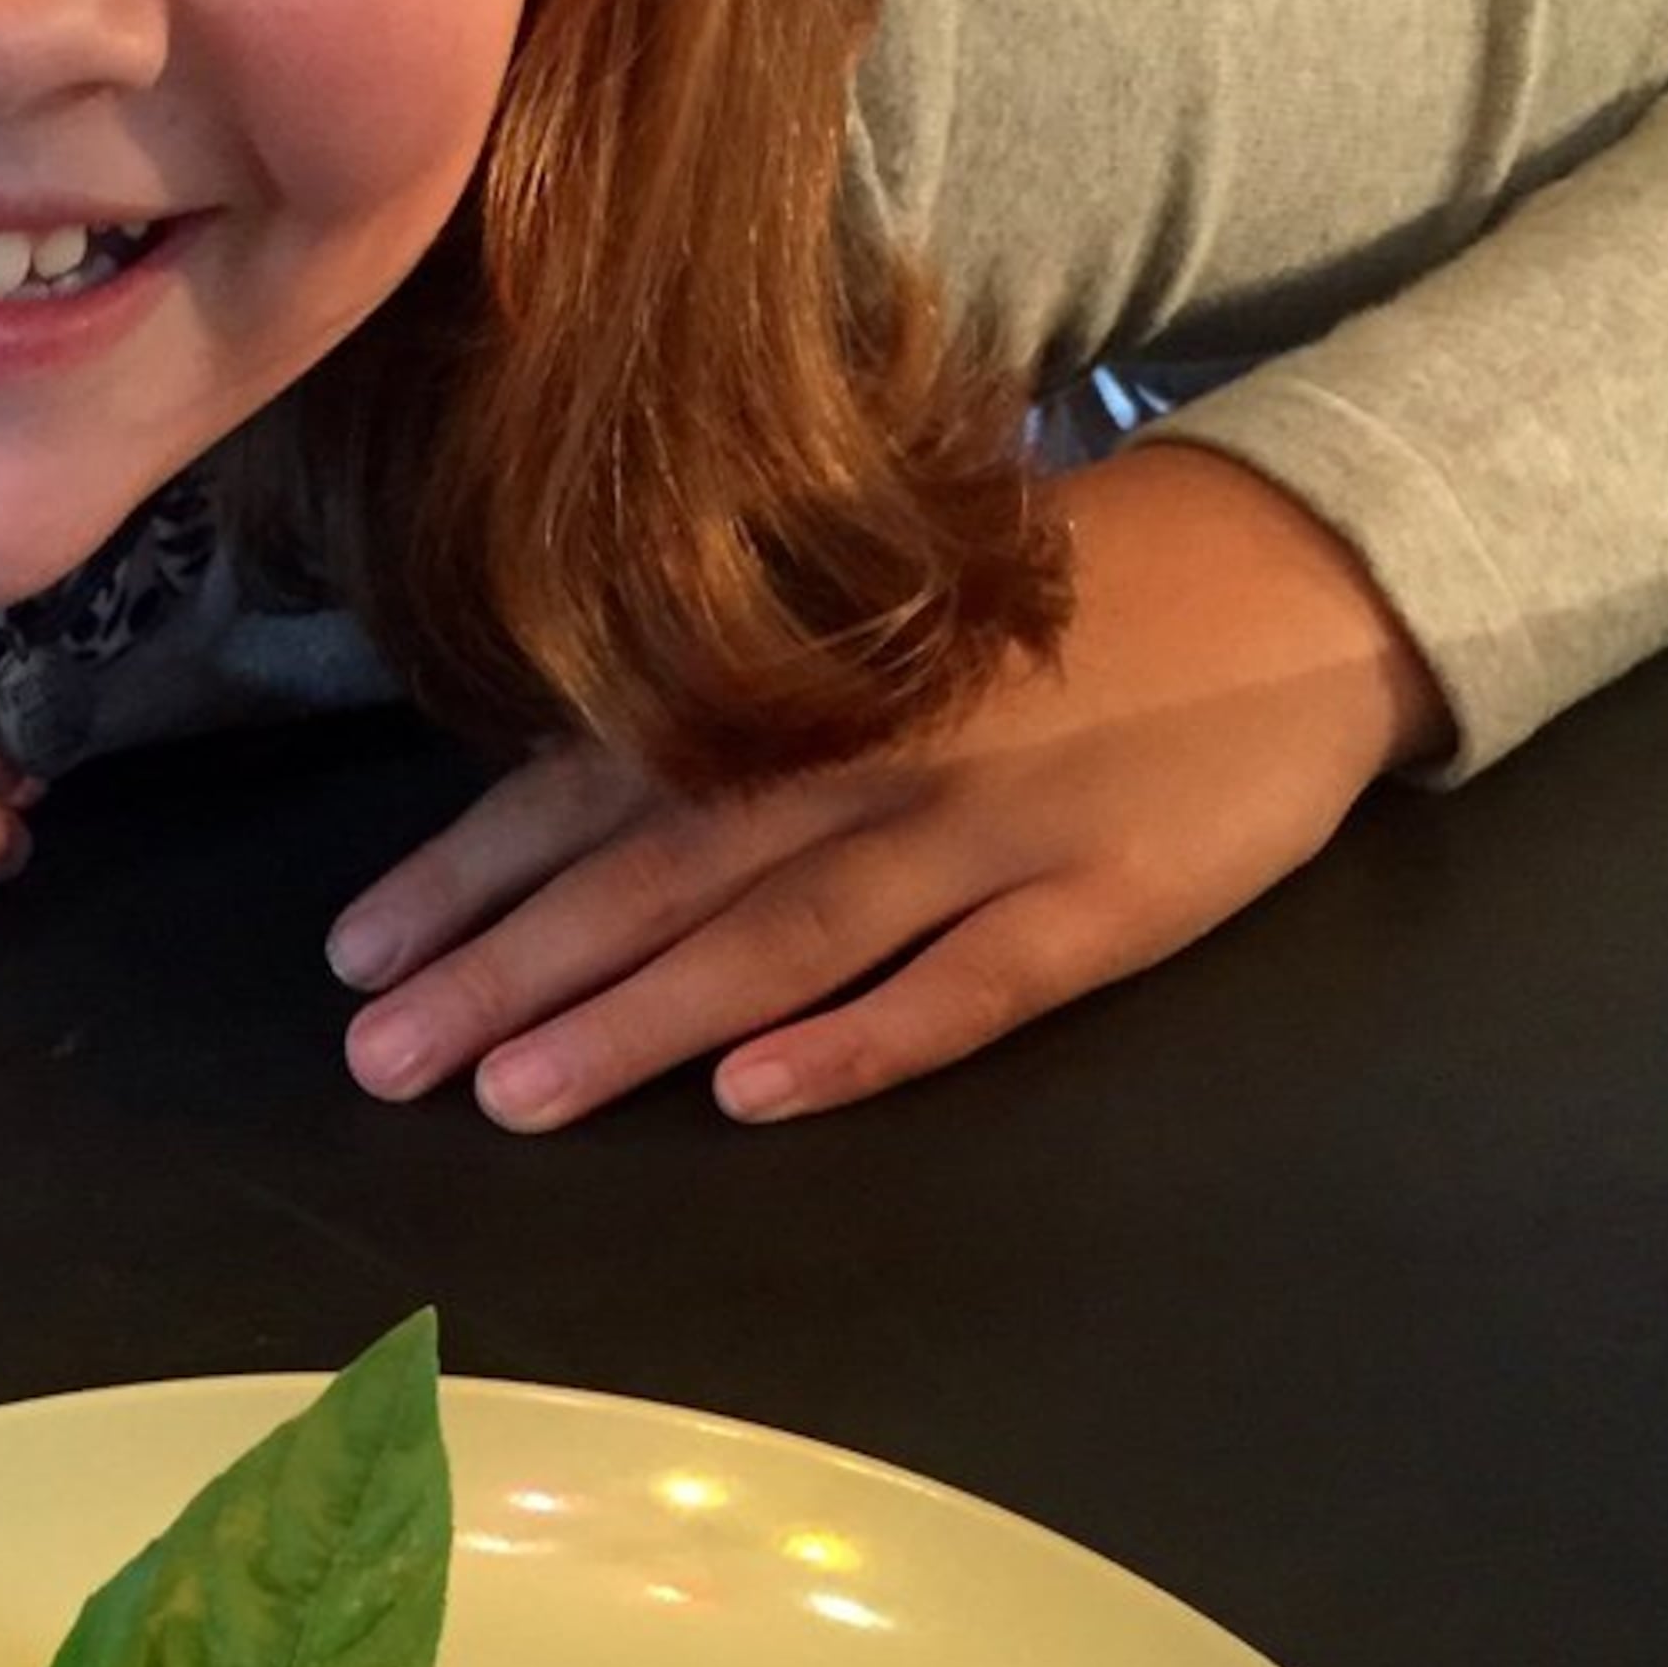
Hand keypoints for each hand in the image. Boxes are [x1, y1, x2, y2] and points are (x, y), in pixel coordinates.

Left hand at [328, 442, 1449, 1128]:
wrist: (1310, 570)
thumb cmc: (1073, 597)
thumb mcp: (894, 606)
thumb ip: (751, 695)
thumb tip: (576, 773)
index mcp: (808, 684)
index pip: (601, 783)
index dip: (473, 871)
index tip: (357, 953)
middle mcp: (873, 755)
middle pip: (658, 876)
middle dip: (507, 969)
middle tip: (382, 1056)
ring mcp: (991, 834)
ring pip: (781, 941)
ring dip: (639, 1020)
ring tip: (512, 1095)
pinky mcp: (1102, 906)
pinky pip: (964, 990)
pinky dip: (860, 1041)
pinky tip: (759, 1095)